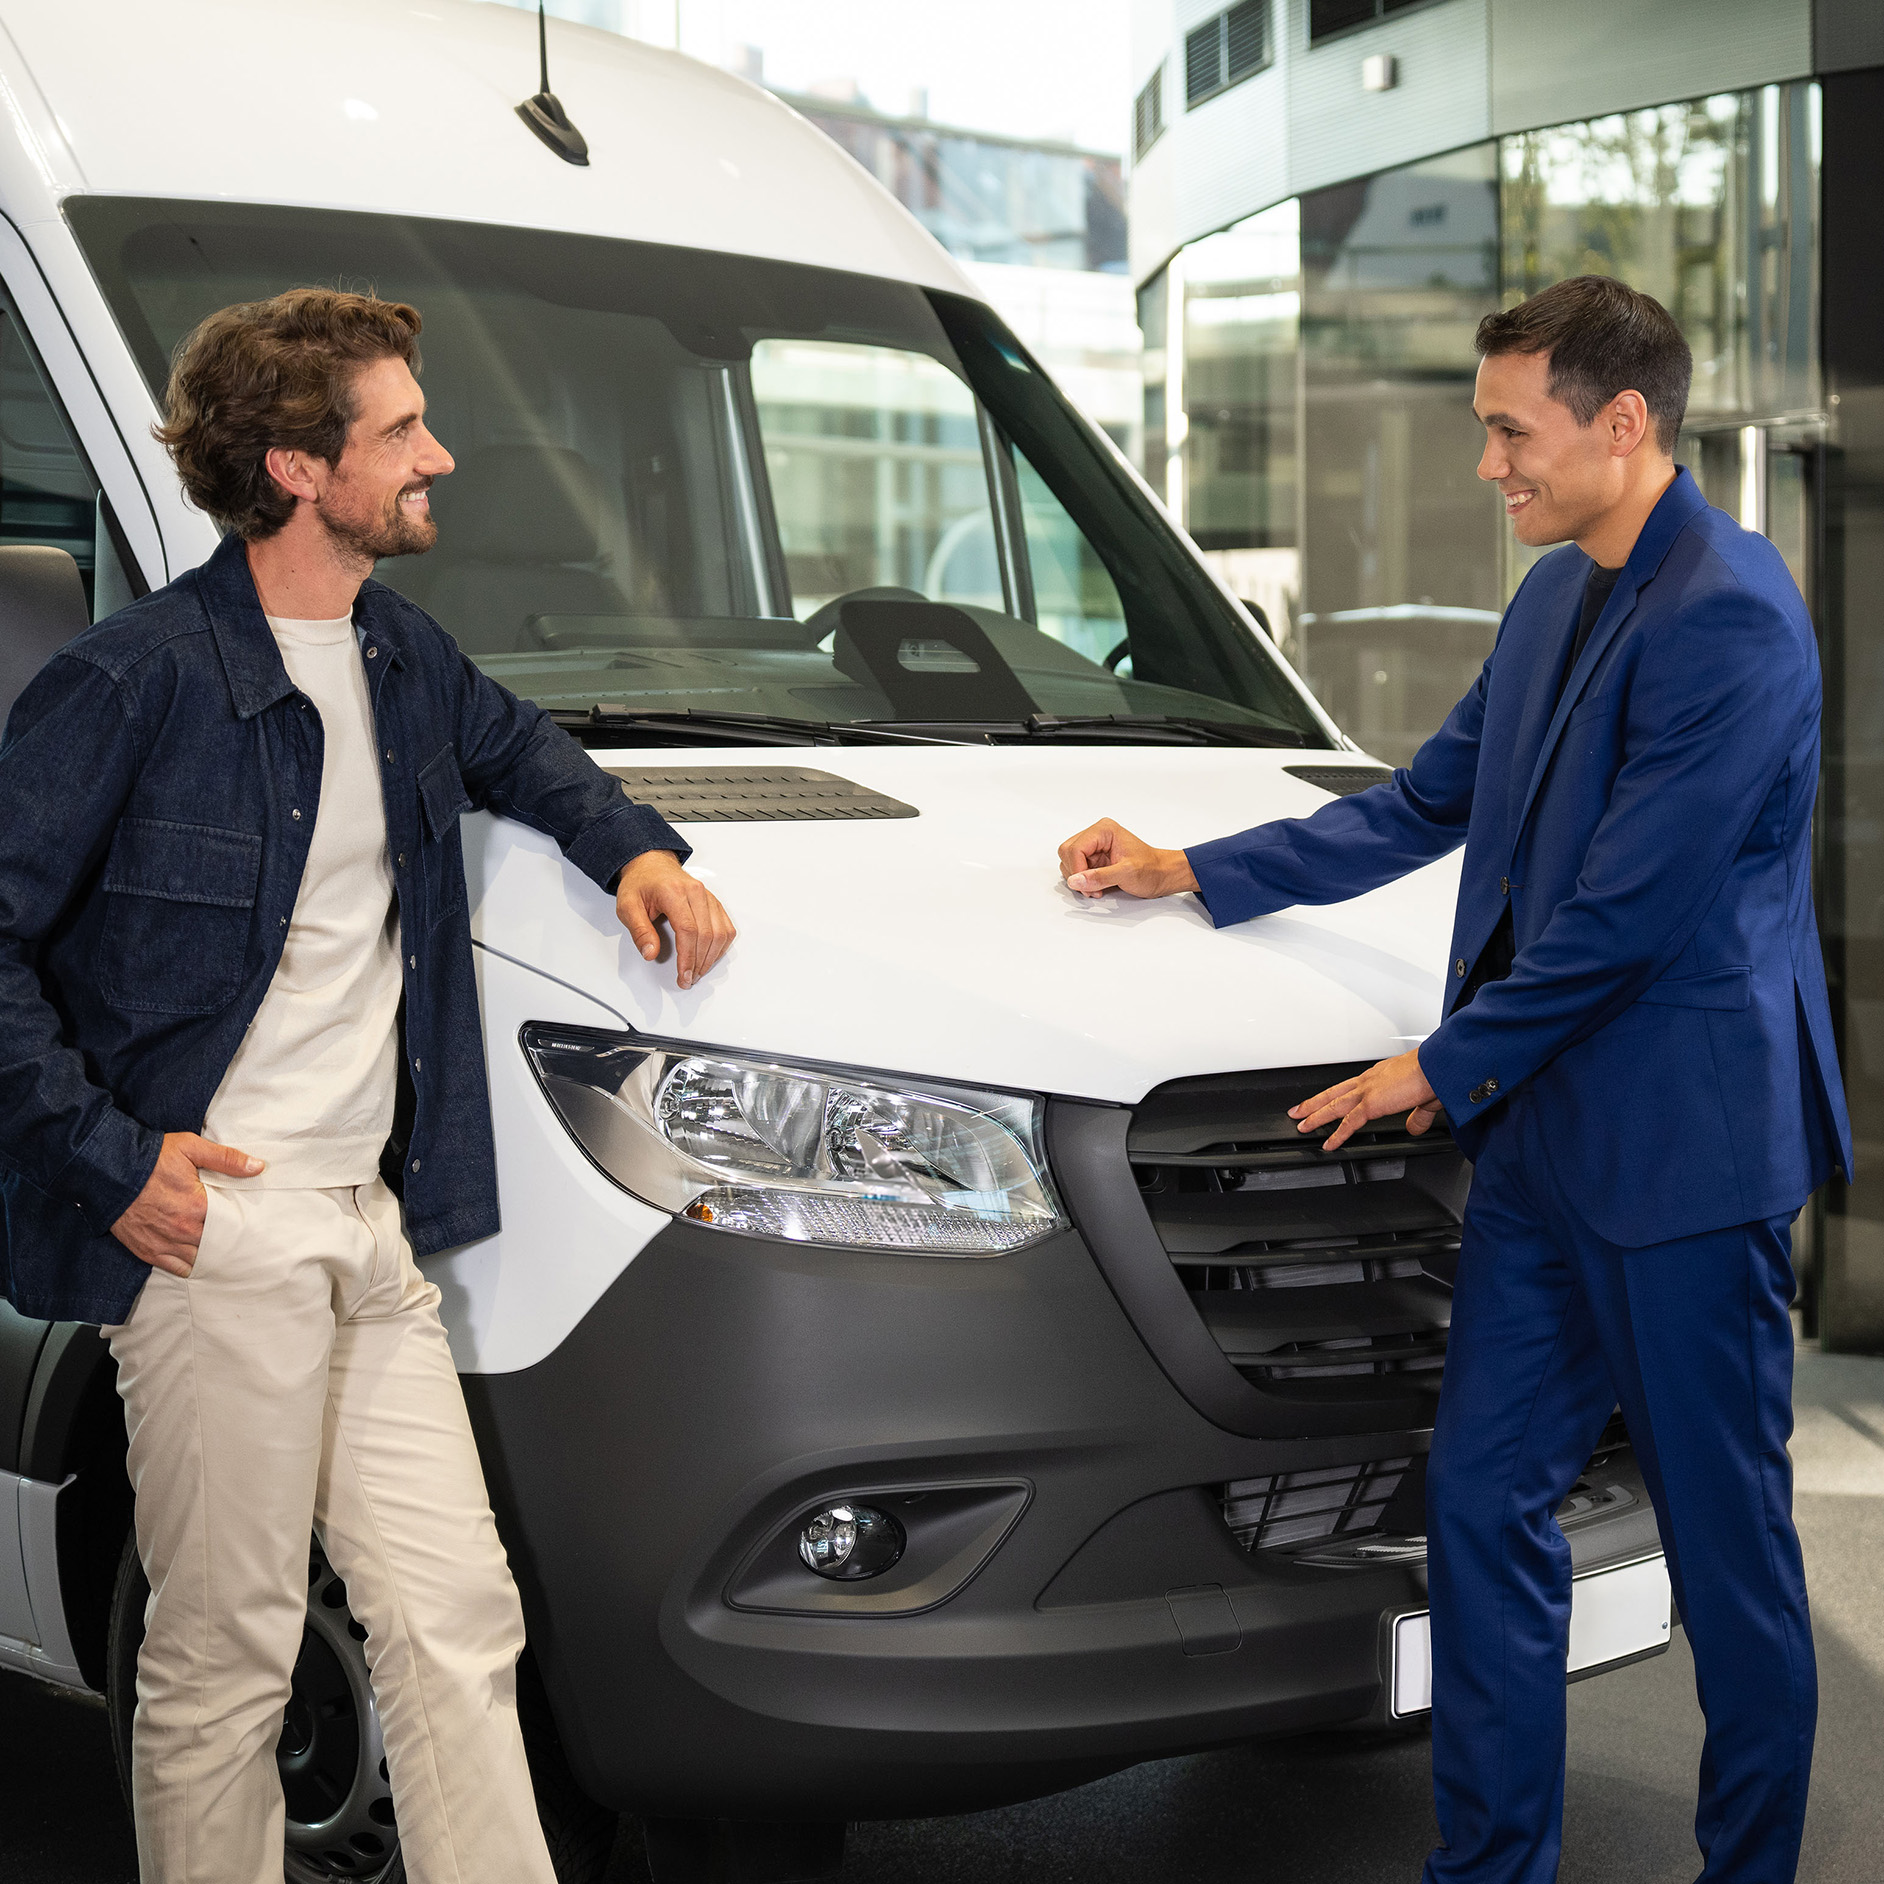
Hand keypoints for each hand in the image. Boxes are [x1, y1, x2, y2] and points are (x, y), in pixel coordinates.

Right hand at [111, 1132, 262, 1276]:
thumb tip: (258, 1167)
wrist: (108, 1171)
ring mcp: (163, 1243)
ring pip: (198, 1259)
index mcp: (197, 1207)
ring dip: (209, 1256)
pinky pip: (174, 1267)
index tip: (252, 1225)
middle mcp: (182, 1230)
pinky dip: (188, 1266)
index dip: (241, 1224)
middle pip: (216, 1244)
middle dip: (227, 1242)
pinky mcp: (146, 1250)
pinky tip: (198, 1261)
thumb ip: (227, 1159)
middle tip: (241, 1241)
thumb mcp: (191, 1148)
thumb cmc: (151, 1158)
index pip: (231, 1224)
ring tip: (223, 1252)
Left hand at [616, 850, 734, 990]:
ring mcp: (707, 896)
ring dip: (711, 957)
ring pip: (720, 932)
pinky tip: (710, 956)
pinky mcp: (714, 902)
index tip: (683, 975)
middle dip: (699, 963)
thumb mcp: (627, 907)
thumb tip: (650, 953)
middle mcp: (695, 892)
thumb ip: (639, 931)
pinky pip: (726, 927)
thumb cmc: (640, 884)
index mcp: (673, 892)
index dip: (688, 957)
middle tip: (688, 979)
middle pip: (706, 934)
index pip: (688, 930)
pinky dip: (721, 946)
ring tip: (698, 971)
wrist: (651, 865)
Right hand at [1058, 818, 1199, 898]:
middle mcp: (1096, 834)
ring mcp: (1094, 846)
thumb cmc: (1152, 870)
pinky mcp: (1094, 858)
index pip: (1074, 848)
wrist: (1163, 875)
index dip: (1077, 869)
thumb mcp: (1127, 873)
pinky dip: (1083, 881)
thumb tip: (1074, 880)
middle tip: (1092, 888)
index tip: (1088, 886)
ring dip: (1079, 879)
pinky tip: (1097, 886)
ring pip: (1068, 861)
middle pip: (1067, 852)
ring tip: (1097, 888)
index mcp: (1104, 830)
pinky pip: (1076, 868)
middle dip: (1076, 874)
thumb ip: (1099, 877)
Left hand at [1289, 1049, 1442, 1152]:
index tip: (1325, 1100)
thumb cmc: (1435, 1075)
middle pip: (1333, 1093)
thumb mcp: (1424, 1100)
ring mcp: (1367, 1091)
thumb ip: (1417, 1117)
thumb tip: (1413, 1128)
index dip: (1335, 1095)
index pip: (1350, 1087)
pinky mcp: (1372, 1104)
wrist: (1438, 1067)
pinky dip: (1337, 1134)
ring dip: (1315, 1115)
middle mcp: (1368, 1081)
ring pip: (1333, 1105)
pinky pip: (1349, 1122)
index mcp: (1379, 1076)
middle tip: (1297, 1110)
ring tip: (1302, 1125)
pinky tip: (1329, 1144)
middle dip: (1313, 1102)